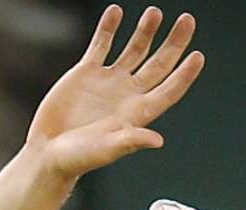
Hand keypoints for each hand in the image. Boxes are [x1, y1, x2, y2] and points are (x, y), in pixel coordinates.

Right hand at [25, 4, 203, 179]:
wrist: (47, 152)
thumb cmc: (78, 158)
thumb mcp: (106, 150)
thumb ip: (130, 141)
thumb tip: (157, 140)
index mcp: (137, 113)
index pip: (169, 90)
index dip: (185, 74)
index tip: (198, 55)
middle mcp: (127, 94)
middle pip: (159, 64)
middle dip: (174, 43)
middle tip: (188, 20)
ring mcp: (108, 82)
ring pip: (134, 50)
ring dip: (146, 31)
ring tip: (154, 12)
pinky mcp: (86, 73)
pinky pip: (101, 45)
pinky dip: (109, 28)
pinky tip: (116, 12)